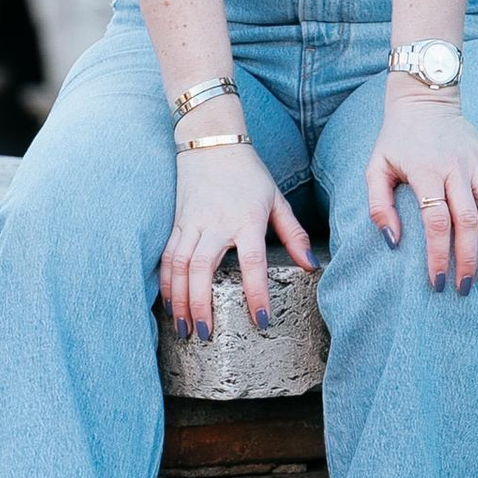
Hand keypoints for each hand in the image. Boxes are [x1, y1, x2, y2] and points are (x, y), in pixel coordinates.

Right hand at [161, 141, 315, 341]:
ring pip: (179, 266)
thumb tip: (311, 266)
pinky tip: (170, 304)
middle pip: (202, 268)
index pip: (253, 262)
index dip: (256, 292)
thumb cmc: (249, 173)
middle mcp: (216, 223)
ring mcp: (192, 223)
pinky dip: (166, 283)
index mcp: (246, 219)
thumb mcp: (277, 199)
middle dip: (202, 305)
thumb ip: (294, 234)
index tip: (260, 320)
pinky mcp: (177, 222)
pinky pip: (167, 256)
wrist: (212, 141)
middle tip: (207, 336)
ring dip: (180, 300)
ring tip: (184, 329)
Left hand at [367, 87, 477, 289]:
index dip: (439, 255)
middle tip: (466, 287)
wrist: (425, 98)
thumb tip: (393, 242)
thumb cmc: (397, 139)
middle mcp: (456, 167)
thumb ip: (378, 205)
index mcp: (427, 171)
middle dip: (470, 259)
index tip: (436, 282)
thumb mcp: (376, 167)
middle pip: (470, 220)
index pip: (437, 221)